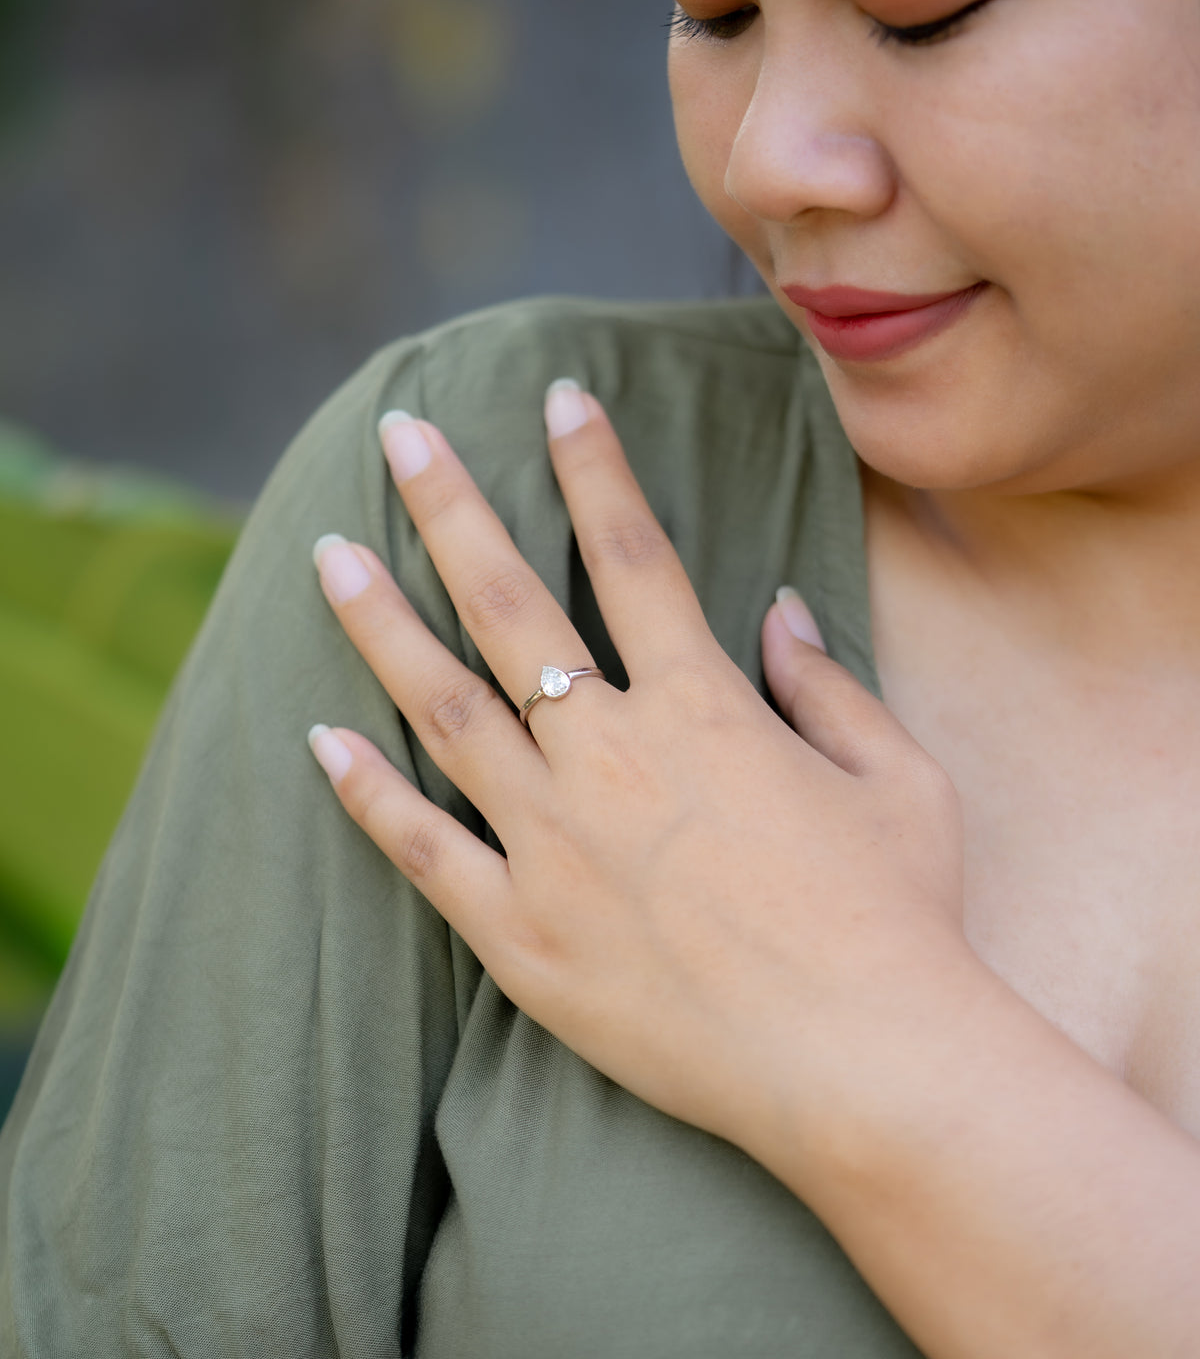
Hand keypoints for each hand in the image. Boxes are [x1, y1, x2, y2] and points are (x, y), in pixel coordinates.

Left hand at [308, 382, 965, 1163]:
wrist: (868, 1063)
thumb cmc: (901, 917)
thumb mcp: (898, 776)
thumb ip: (827, 684)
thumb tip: (778, 610)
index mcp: (703, 706)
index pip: (632, 552)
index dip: (592, 466)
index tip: (556, 397)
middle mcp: (611, 755)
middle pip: (509, 603)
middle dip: (450, 507)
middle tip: (399, 434)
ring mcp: (554, 844)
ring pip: (443, 707)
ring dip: (380, 624)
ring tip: (327, 554)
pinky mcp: (522, 934)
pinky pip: (423, 850)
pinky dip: (367, 794)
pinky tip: (319, 739)